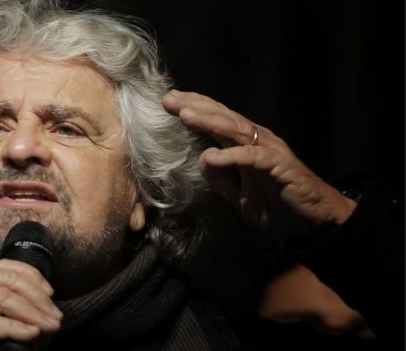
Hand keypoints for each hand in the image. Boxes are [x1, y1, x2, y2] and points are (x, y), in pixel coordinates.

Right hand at [0, 259, 62, 349]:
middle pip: (10, 280)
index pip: (7, 266)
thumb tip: (30, 317)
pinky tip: (30, 333)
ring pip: (3, 297)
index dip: (33, 278)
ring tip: (48, 326)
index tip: (50, 295)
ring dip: (32, 313)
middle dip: (38, 298)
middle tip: (55, 316)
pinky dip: (13, 327)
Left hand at [162, 90, 356, 235]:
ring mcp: (269, 150)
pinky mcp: (279, 165)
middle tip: (169, 99)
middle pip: (223, 118)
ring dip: (209, 121)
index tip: (170, 101)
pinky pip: (252, 158)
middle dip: (196, 106)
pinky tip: (212, 155)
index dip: (195, 109)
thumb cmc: (279, 204)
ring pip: (235, 130)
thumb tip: (202, 159)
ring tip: (185, 115)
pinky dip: (231, 155)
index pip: (218, 120)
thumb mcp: (240, 196)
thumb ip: (221, 179)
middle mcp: (257, 141)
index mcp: (246, 145)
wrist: (315, 222)